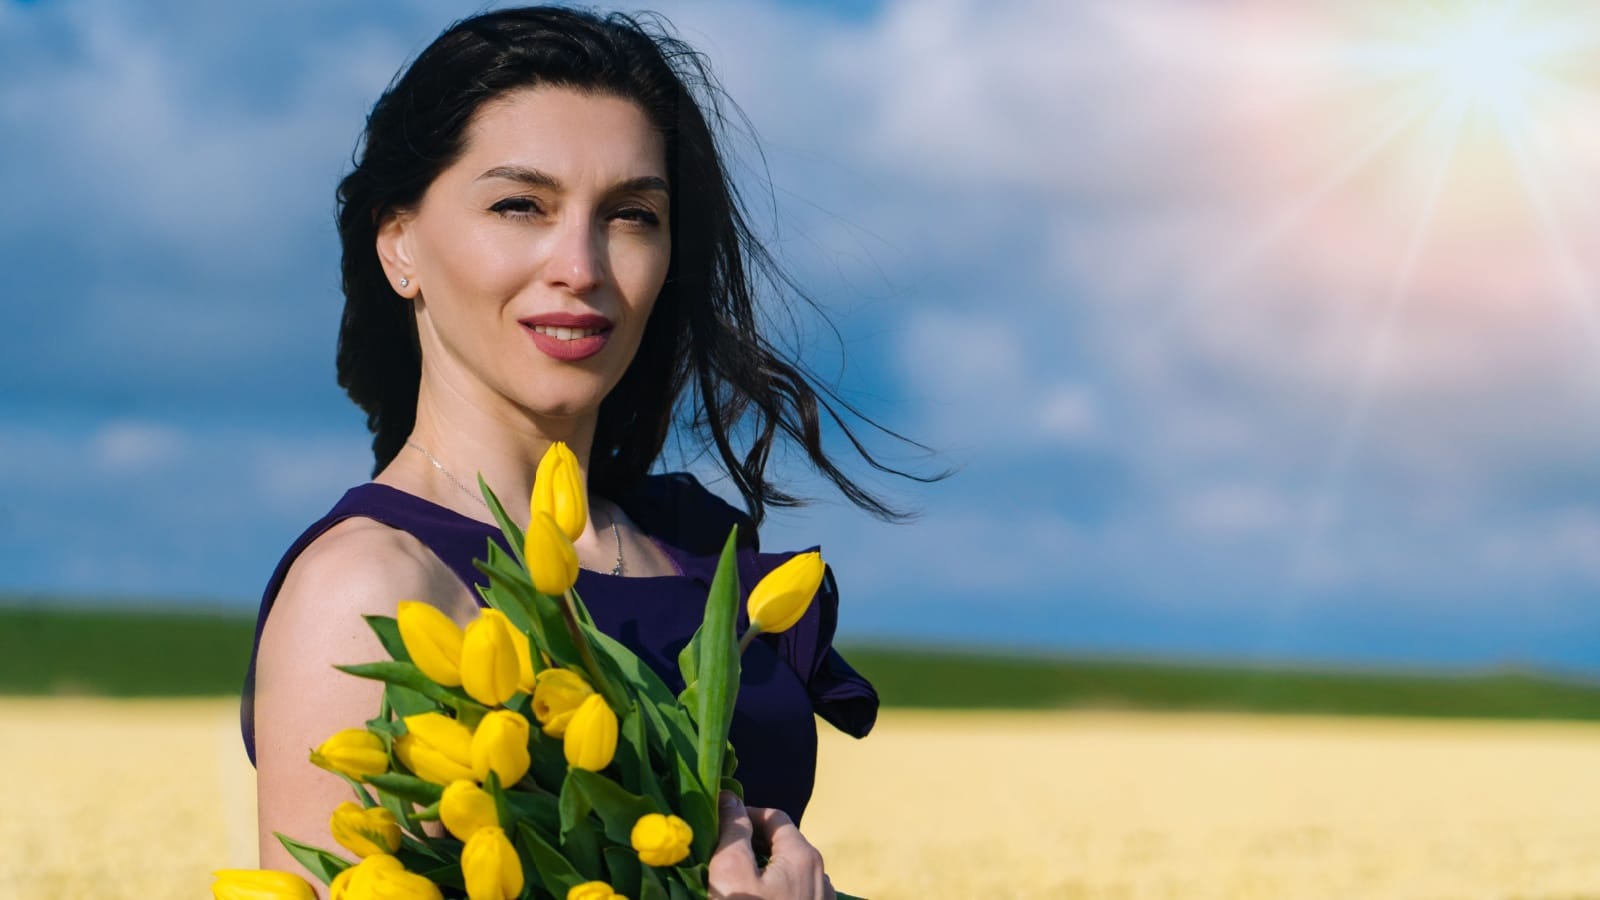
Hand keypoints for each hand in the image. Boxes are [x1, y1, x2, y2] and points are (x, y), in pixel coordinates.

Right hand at [708, 791, 834, 899]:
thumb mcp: (732, 872)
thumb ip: (733, 832)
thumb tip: (731, 797)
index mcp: (804, 855)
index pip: (773, 816)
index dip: (744, 816)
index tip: (718, 829)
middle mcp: (821, 874)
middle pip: (782, 844)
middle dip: (752, 844)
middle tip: (720, 856)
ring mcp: (822, 899)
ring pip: (788, 872)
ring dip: (763, 869)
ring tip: (736, 880)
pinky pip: (794, 892)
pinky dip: (774, 889)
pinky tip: (757, 897)